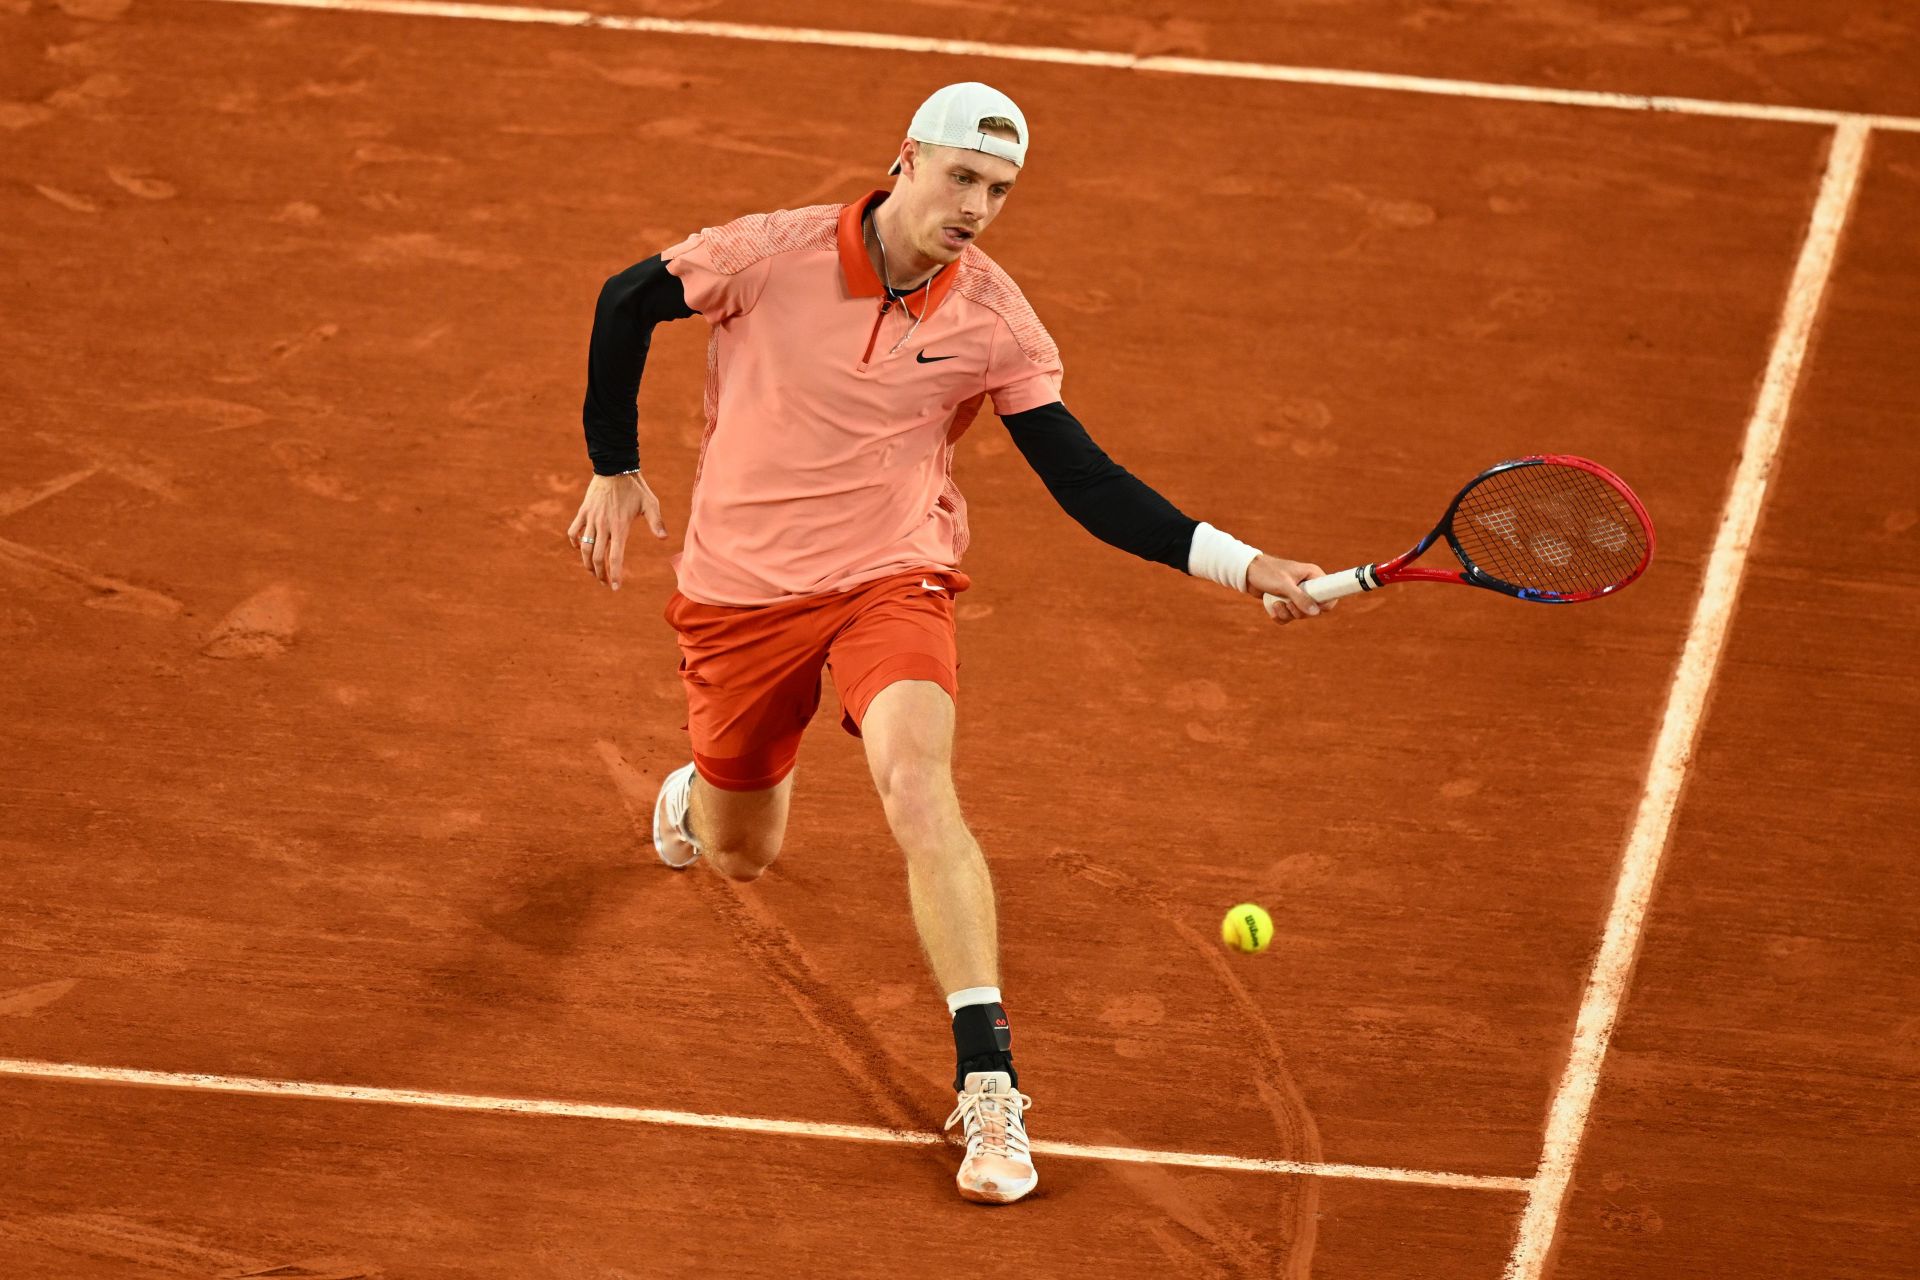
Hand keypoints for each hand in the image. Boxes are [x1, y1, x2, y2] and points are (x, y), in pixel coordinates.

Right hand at [566, 471, 667, 590]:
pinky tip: (579, 548)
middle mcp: (604, 526)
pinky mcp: (583, 512)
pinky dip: (575, 541)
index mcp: (620, 527)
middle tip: (604, 582)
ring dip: (587, 563)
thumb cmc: (635, 488)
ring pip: (584, 548)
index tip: (615, 587)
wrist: (615, 468)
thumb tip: (664, 538)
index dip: (614, 574)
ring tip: (593, 572)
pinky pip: (574, 531)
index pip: (615, 557)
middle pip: (597, 557)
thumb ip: (656, 522)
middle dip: (600, 574)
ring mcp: (591, 519)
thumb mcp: (650, 503)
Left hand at [1248, 554, 1333, 624]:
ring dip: (1287, 614)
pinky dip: (1280, 616)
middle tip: (1289, 604)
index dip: (1324, 604)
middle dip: (1300, 612)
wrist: (1247, 573)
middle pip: (1315, 610)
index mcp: (1313, 575)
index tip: (1313, 608)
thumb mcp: (1284, 584)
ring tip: (1277, 603)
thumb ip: (1300, 598)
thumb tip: (1316, 612)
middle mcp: (1308, 586)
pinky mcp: (1286, 602)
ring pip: (1300, 615)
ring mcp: (1297, 595)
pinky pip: (1289, 617)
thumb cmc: (1266, 572)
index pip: (1331, 593)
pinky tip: (1273, 608)